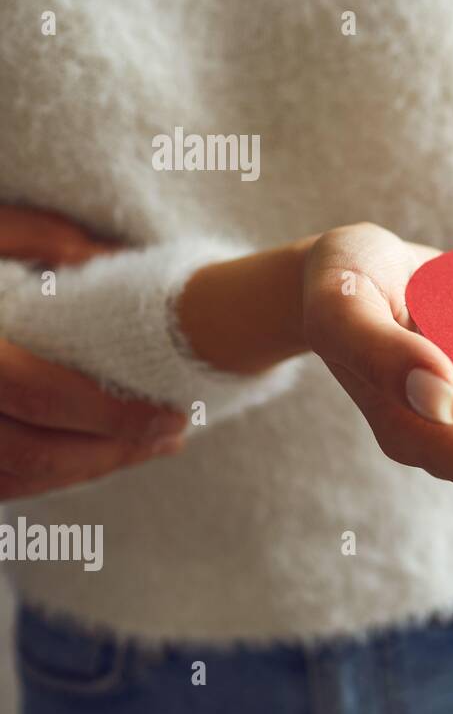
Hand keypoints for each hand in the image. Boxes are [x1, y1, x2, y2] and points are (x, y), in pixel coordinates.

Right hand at [0, 207, 186, 499]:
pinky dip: (43, 477)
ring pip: (11, 479)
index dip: (113, 414)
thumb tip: (110, 256)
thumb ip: (36, 235)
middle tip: (174, 435)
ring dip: (85, 471)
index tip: (175, 413)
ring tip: (144, 447)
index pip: (40, 394)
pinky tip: (86, 456)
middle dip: (114, 450)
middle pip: (33, 452)